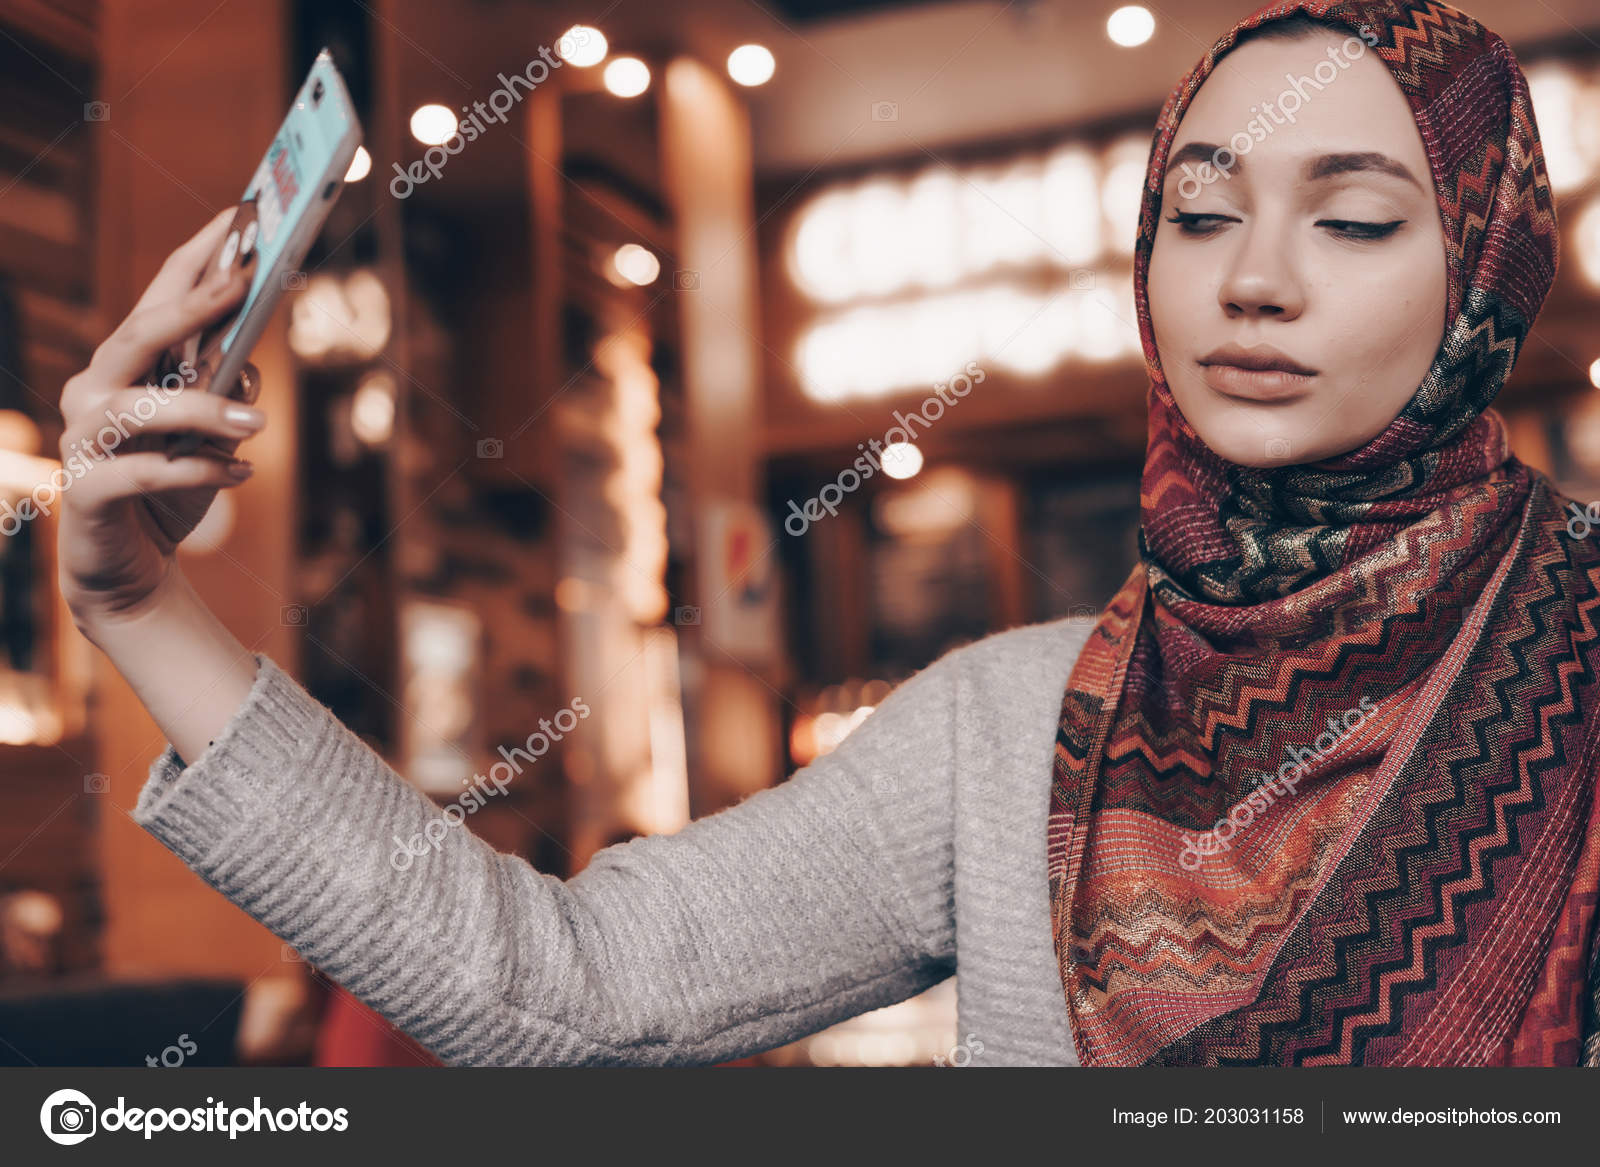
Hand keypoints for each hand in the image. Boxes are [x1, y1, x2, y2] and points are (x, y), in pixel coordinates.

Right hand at [57, 207, 267, 634]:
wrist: (134, 567)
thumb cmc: (171, 487)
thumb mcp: (209, 432)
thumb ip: (221, 389)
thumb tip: (247, 356)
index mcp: (122, 368)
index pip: (157, 299)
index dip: (196, 258)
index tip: (241, 218)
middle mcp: (93, 393)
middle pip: (136, 336)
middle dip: (191, 306)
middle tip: (245, 282)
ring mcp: (84, 442)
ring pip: (140, 407)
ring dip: (206, 407)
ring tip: (260, 422)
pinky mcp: (89, 494)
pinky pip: (145, 474)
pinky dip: (198, 470)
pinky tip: (241, 472)